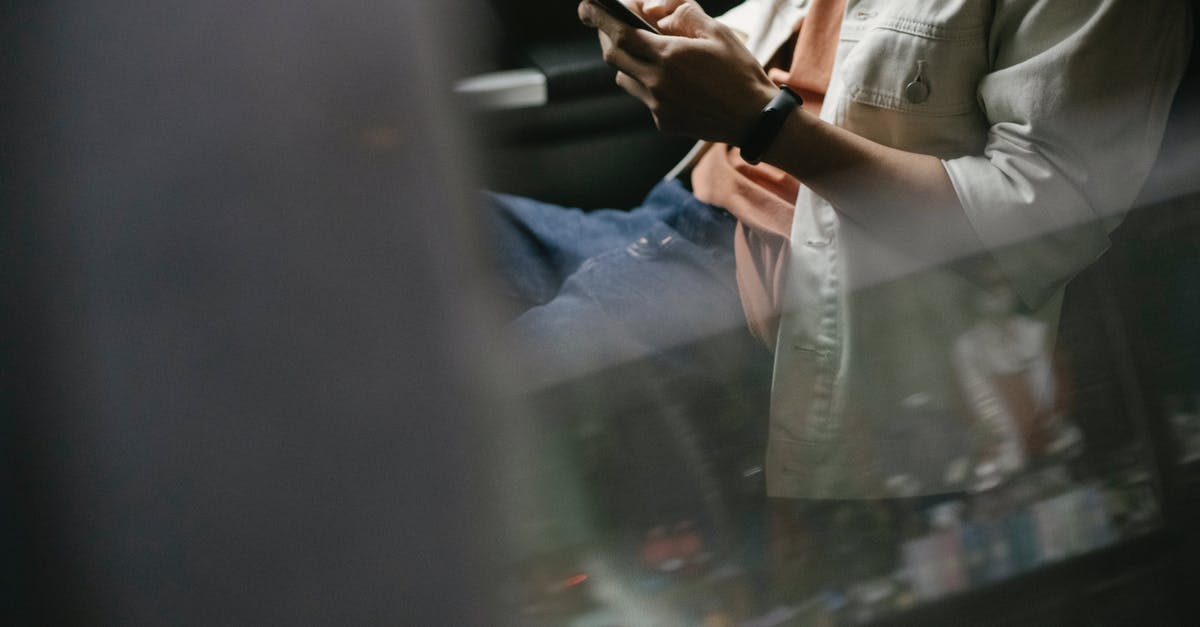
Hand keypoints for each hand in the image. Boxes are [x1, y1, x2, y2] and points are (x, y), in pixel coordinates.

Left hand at [578, 0, 776, 144]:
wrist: (754, 119)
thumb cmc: (740, 72)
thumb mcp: (718, 32)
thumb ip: (684, 14)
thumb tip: (654, 8)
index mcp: (669, 56)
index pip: (620, 33)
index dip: (598, 17)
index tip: (586, 6)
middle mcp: (657, 82)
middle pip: (613, 55)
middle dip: (605, 36)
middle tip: (606, 24)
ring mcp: (658, 106)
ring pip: (624, 78)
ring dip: (627, 61)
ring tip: (642, 51)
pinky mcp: (663, 122)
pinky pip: (644, 98)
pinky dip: (647, 84)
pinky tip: (669, 80)